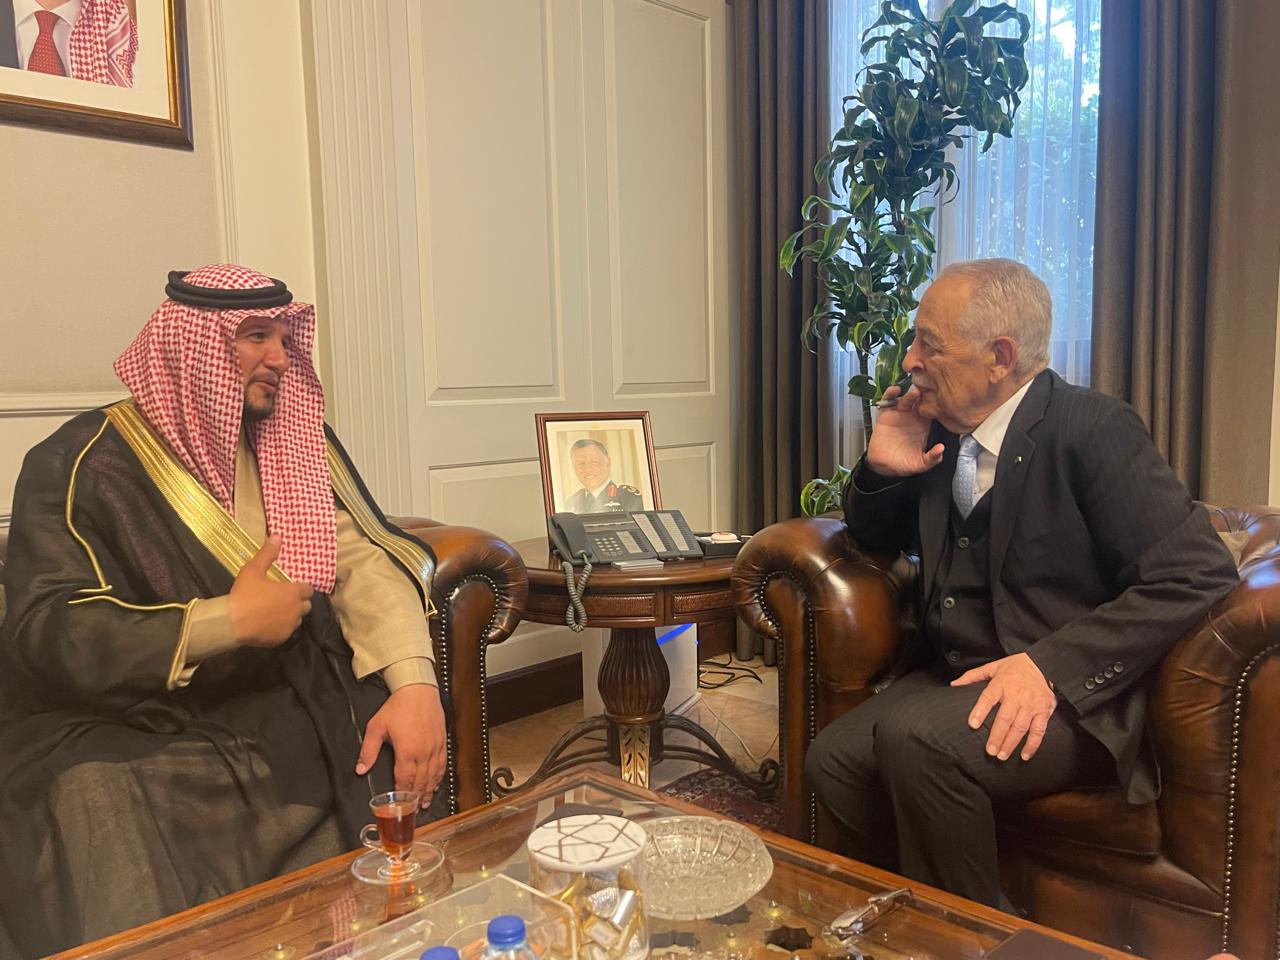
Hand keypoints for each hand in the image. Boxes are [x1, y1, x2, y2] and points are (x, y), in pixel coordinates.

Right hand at [229, 537, 313, 646]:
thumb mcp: (253, 569)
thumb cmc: (244, 594)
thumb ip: (267, 553)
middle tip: (282, 599)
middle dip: (298, 602)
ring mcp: (290, 626)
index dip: (300, 588)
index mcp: (293, 592)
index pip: (308, 590)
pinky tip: (269, 624)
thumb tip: (277, 536)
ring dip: (291, 615)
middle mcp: (296, 610)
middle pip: (306, 605)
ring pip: (298, 620)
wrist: (231, 623)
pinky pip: (287, 632)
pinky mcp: (281, 639)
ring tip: (275, 612)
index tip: (289, 588)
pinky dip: (282, 628)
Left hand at [356, 684, 446, 806]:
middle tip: (413, 811)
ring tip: (425, 803)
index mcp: (407, 751)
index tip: (400, 804)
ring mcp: (435, 747)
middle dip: (416, 798)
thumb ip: (368, 751)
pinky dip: (439, 777)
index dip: (403, 794)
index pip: (405, 780)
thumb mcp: (376, 727)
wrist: (418, 690)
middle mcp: (423, 752)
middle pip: (420, 781)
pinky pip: (442, 764)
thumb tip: (361, 769)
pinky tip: (436, 783)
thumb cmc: (398, 706)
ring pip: (433, 775)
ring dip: (429, 791)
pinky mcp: (442, 742)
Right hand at [865, 386, 945, 476]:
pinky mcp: (886, 414)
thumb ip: (931, 458)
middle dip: (925, 395)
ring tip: (913, 392)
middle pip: (921, 401)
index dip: (937, 403)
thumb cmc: (902, 463)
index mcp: (924, 426)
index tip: (940, 400)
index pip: (933, 410)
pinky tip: (894, 391)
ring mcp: (900, 414)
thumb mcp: (920, 464)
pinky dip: (890, 393)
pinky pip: (888, 400)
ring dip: (910, 393)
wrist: (883, 465)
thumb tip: (941, 450)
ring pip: (906, 398)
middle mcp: (913, 417)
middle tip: (928, 393)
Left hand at [952, 652, 1056, 760]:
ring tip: (1002, 755)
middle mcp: (1017, 695)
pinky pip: (1039, 730)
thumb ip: (972, 676)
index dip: (980, 711)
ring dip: (1011, 743)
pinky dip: (1032, 744)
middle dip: (997, 736)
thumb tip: (954, 684)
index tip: (973, 724)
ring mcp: (1031, 704)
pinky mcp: (1044, 710)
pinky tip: (1025, 754)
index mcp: (1001, 684)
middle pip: (1005, 718)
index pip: (988, 698)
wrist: (1042, 662)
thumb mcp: (992, 667)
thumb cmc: (1015, 667)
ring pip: (1020, 727)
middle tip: (989, 751)